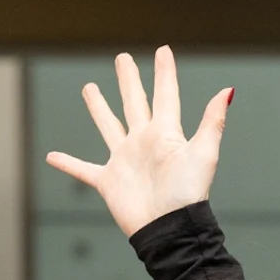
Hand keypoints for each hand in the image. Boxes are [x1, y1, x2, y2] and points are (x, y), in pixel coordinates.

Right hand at [43, 48, 231, 236]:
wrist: (168, 228)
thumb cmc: (188, 194)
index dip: (165, 73)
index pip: (165, 95)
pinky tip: (52, 156)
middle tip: (122, 58)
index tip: (163, 51)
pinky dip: (68, 164)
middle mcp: (143, 142)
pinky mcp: (109, 181)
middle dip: (129, 80)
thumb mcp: (204, 154)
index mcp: (165, 133)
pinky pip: (84, 170)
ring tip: (89, 88)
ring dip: (99, 108)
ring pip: (109, 126)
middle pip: (134, 102)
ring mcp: (125, 160)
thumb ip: (212, 122)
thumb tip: (227, 90)